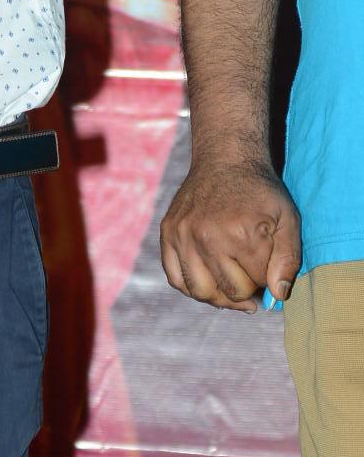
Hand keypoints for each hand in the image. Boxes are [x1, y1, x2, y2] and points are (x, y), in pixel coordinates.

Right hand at [160, 157, 300, 312]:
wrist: (225, 159)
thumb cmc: (260, 191)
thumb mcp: (288, 219)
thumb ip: (288, 260)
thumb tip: (277, 296)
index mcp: (241, 233)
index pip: (259, 284)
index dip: (268, 278)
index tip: (268, 264)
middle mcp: (208, 237)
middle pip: (230, 292)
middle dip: (247, 289)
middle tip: (251, 274)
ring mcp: (183, 235)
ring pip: (201, 292)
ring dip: (221, 296)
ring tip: (231, 285)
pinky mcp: (168, 233)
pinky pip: (176, 278)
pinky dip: (192, 288)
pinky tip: (208, 280)